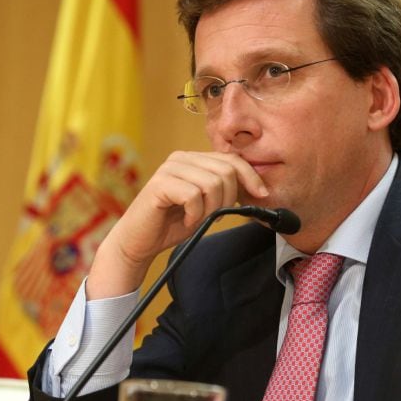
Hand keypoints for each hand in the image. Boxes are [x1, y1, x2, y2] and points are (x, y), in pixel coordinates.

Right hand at [87, 151, 267, 297]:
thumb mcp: (206, 205)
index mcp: (193, 159)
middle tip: (214, 215)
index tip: (261, 194)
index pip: (231, 159)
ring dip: (211, 209)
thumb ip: (224, 191)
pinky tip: (187, 220)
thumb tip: (256, 188)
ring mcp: (169, 169)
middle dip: (228, 198)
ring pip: (212, 183)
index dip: (250, 176)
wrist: (140, 241)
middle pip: (225, 170)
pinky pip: (193, 196)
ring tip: (197, 219)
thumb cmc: (172, 224)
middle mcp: (180, 158)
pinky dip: (195, 214)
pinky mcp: (159, 184)